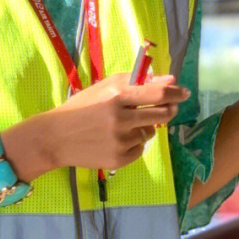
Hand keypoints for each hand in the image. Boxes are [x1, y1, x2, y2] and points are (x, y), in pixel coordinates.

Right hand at [39, 73, 190, 170]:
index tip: (183, 93)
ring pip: (150, 132)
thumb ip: (137, 81)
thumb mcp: (104, 87)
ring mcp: (119, 140)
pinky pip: (140, 149)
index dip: (175, 92)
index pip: (158, 93)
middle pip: (162, 114)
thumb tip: (170, 79)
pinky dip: (133, 143)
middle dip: (169, 110)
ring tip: (123, 125)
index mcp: (116, 95)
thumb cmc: (82, 107)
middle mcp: (120, 118)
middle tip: (168, 109)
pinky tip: (115, 140)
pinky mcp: (118, 159)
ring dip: (144, 126)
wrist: (55, 137)